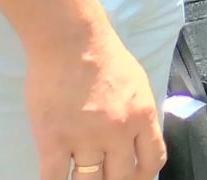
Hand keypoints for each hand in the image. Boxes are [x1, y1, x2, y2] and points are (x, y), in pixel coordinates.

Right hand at [27, 32, 165, 179]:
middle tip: (103, 176)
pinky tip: (58, 178)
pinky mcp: (53, 140)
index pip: (153, 161)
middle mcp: (118, 132)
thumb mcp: (138, 85)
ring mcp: (85, 138)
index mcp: (143, 117)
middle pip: (121, 177)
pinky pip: (54, 178)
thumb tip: (138, 141)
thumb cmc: (104, 57)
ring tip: (80, 175)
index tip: (133, 177)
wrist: (71, 41)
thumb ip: (139, 115)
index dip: (143, 176)